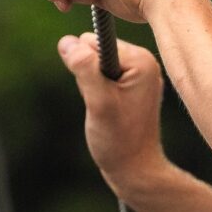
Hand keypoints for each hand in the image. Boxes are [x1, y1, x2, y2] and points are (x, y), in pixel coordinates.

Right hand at [57, 32, 166, 195]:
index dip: (85, 69)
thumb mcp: (99, 103)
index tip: (100, 95)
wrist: (135, 170)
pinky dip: (97, 92)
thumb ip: (84, 70)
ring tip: (106, 110)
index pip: (93, 42)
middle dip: (88, 76)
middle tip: (102, 105)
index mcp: (141, 60)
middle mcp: (144, 62)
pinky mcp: (132, 86)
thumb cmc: (119, 140)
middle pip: (94, 50)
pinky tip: (109, 111)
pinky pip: (102, 77)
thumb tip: (67, 42)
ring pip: (95, 64)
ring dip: (92, 85)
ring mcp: (139, 74)